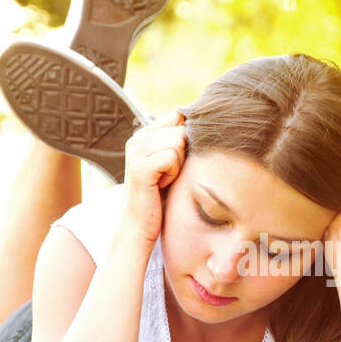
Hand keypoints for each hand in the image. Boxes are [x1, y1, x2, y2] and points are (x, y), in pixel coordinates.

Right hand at [121, 109, 186, 247]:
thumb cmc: (160, 195)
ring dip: (177, 165)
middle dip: (182, 155)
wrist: (140, 224)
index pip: (177, 117)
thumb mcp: (170, 163)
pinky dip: (172, 174)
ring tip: (164, 180)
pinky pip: (171, 157)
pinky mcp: (140, 166)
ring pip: (177, 142)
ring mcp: (136, 151)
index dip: (185, 139)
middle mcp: (137, 139)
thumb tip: (204, 121)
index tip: (173, 161)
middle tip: (167, 175)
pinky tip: (161, 185)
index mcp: (144, 134)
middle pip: (180, 130)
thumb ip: (179, 141)